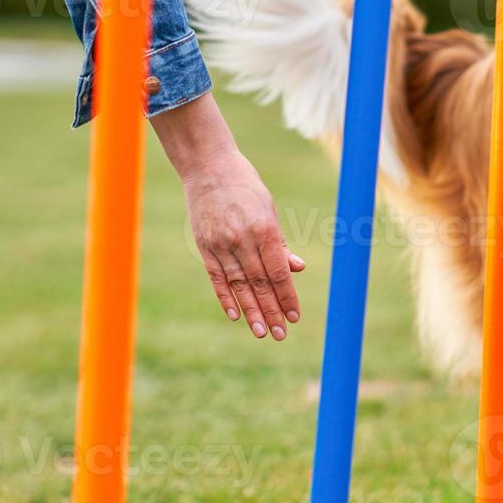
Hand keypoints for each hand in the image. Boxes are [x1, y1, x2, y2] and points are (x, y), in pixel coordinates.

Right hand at [181, 153, 304, 339]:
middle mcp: (241, 240)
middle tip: (280, 335)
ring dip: (251, 311)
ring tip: (261, 332)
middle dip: (271, 311)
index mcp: (263, 230)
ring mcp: (220, 244)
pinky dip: (225, 297)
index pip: (278, 273)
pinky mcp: (204, 246)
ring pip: (239, 286)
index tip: (294, 317)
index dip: (287, 297)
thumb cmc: (246, 187)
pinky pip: (216, 278)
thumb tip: (297, 269)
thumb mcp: (269, 210)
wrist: (208, 166)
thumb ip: (280, 244)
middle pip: (259, 284)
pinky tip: (236, 315)